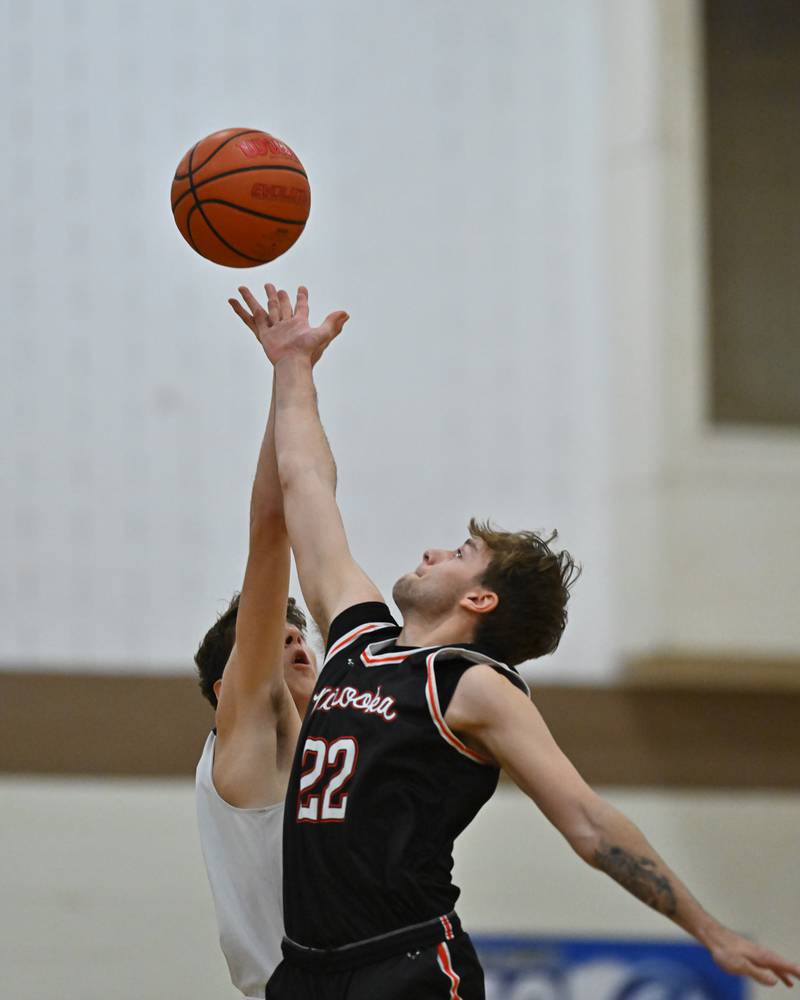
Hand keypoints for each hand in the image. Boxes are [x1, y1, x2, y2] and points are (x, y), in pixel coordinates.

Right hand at [229, 284, 348, 366]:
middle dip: (277, 296)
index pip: (301, 307)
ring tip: (244, 289)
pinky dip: (243, 311)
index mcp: (299, 324)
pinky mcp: (264, 334)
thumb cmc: (307, 352)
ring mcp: (274, 330)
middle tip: (272, 286)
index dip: (302, 297)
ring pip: (264, 309)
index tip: (301, 288)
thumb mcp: (323, 335)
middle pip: (280, 306)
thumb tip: (346, 313)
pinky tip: (236, 302)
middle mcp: (286, 326)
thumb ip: (333, 324)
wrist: (292, 363)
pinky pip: (253, 320)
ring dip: (255, 299)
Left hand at [706, 926, 799, 987]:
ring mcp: (755, 953)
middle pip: (781, 964)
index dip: (794, 970)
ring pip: (774, 964)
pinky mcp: (749, 955)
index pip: (783, 964)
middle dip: (793, 971)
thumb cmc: (725, 951)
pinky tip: (772, 976)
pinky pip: (765, 964)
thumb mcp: (741, 965)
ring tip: (791, 983)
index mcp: (762, 956)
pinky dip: (772, 970)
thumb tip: (775, 981)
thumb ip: (758, 973)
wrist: (712, 936)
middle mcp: (761, 954)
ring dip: (784, 972)